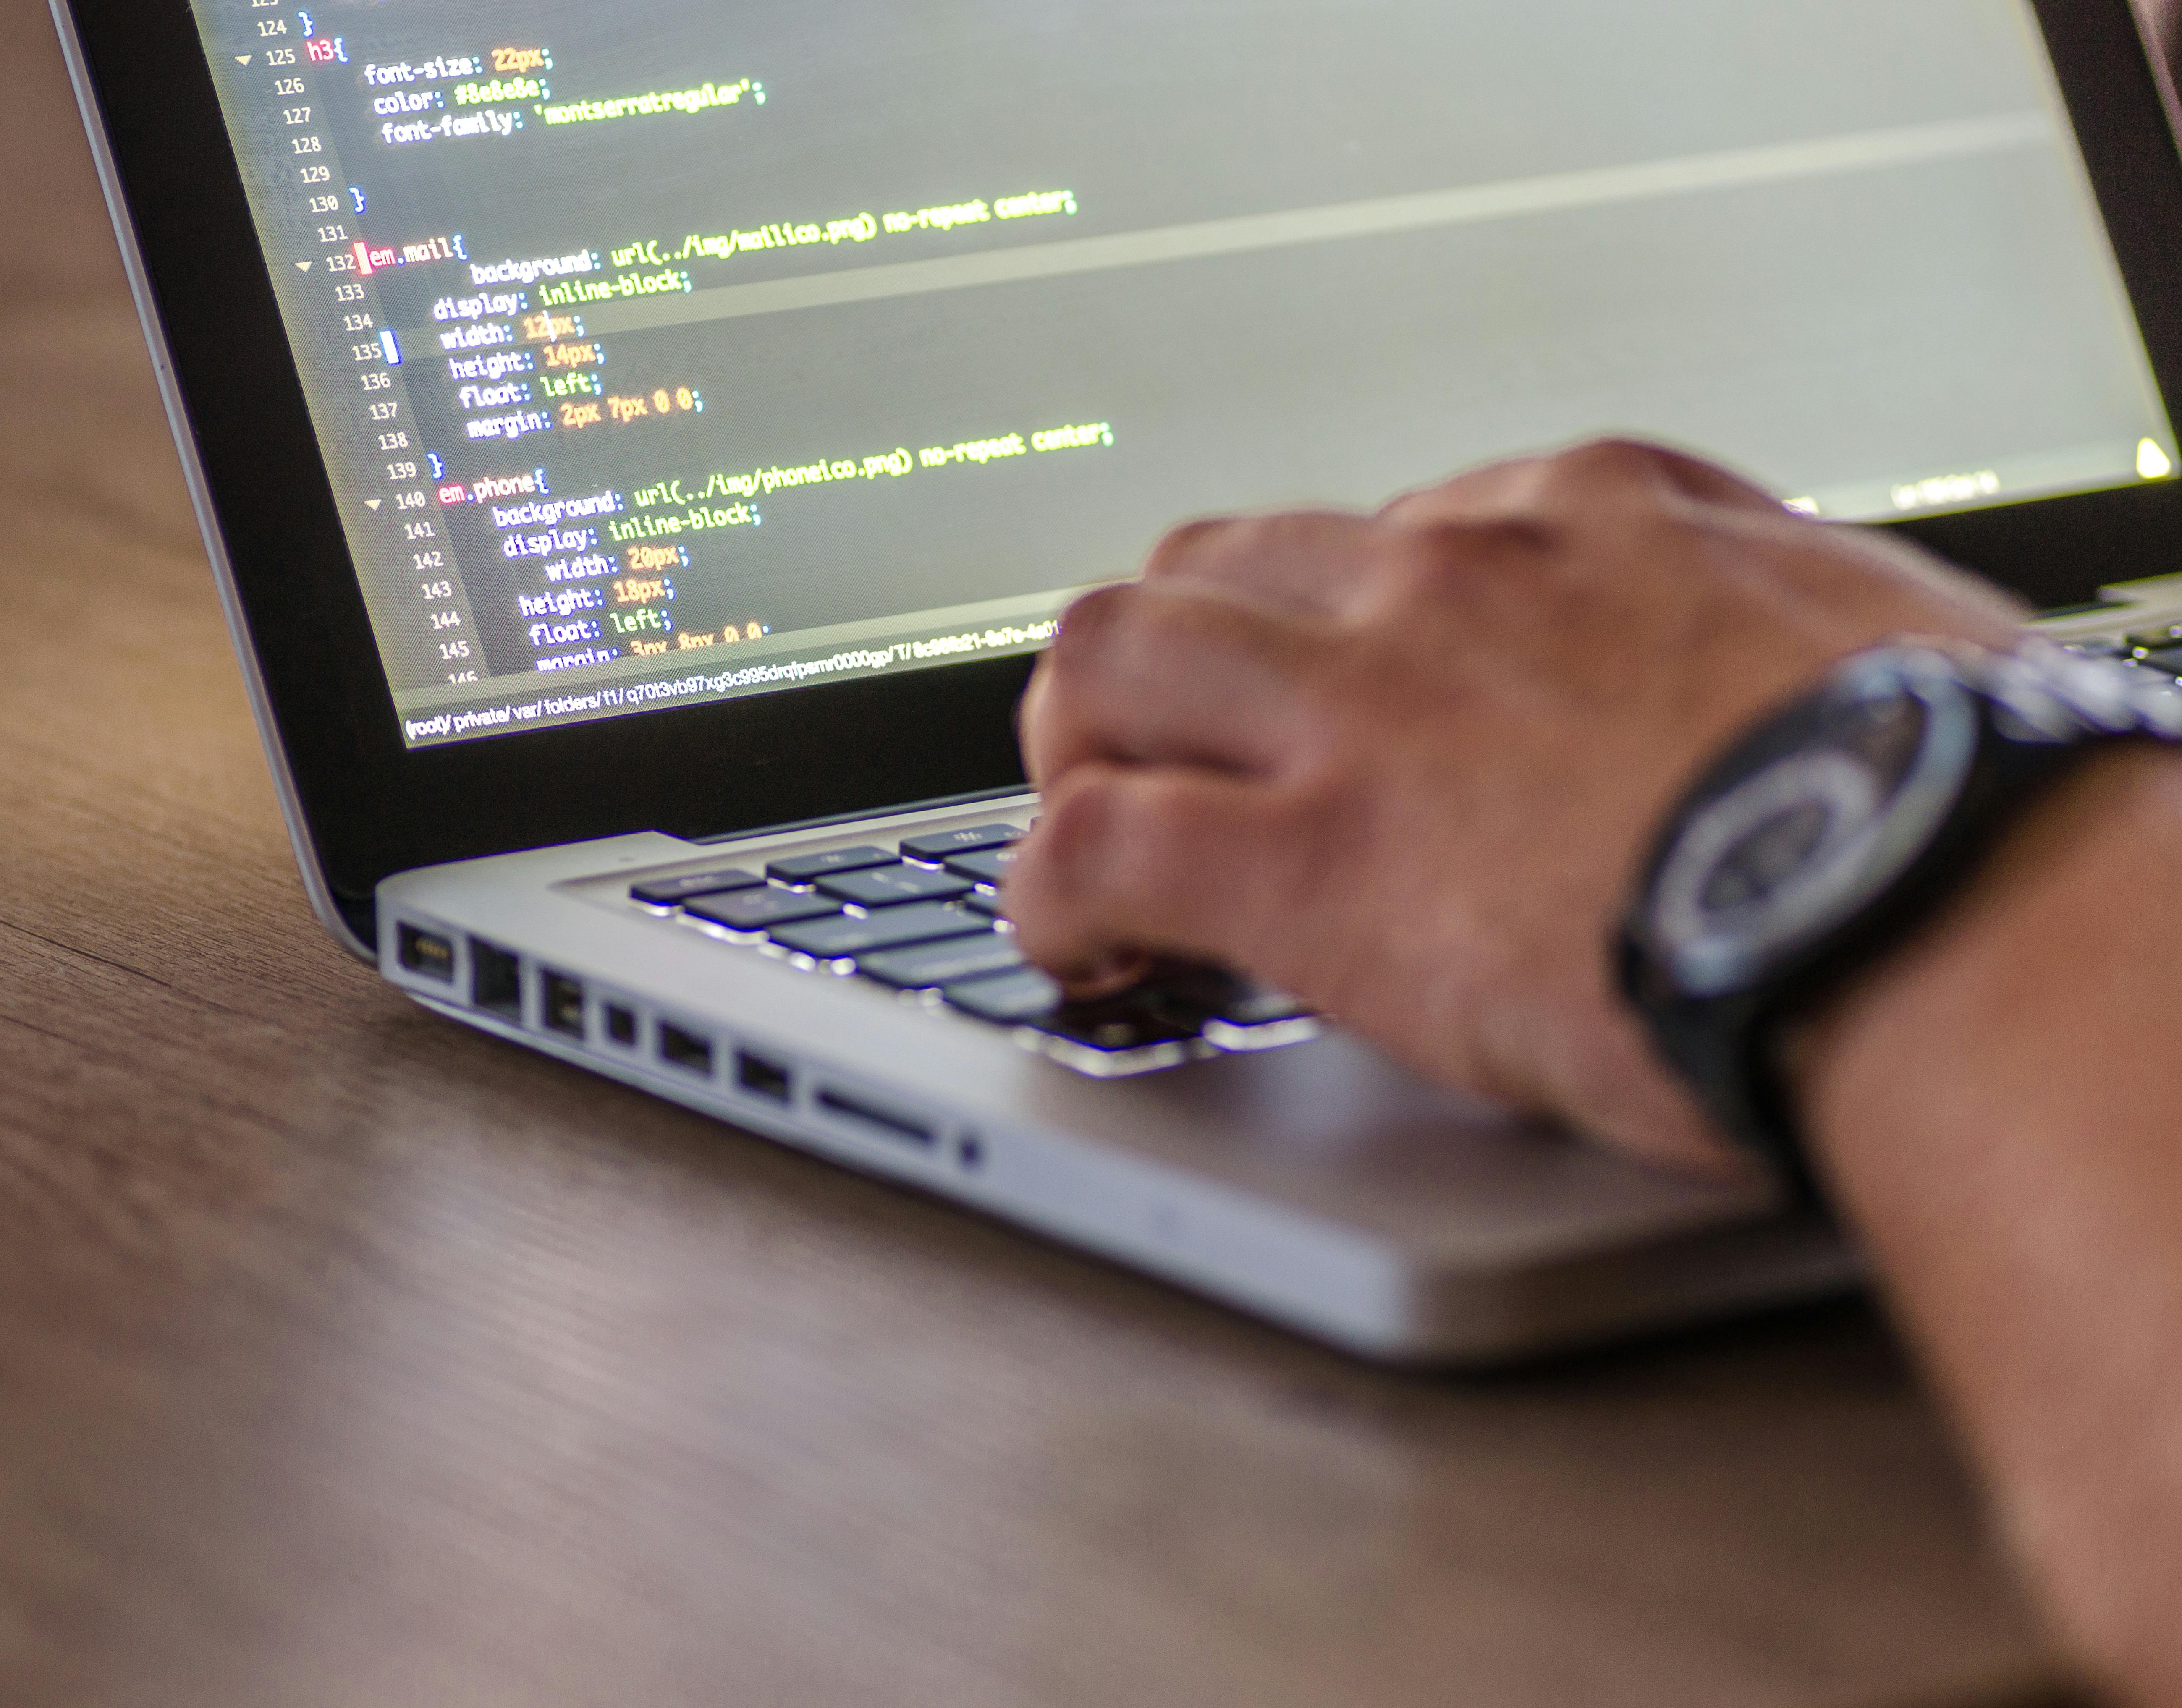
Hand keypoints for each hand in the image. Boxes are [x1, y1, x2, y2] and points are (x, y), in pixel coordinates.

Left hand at [1004, 440, 2024, 1174]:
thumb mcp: (1867, 627)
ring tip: (1088, 832)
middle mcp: (1450, 580)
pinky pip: (1094, 844)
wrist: (1938, 901)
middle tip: (1162, 753)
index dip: (1335, 632)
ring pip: (1111, 659)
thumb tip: (1761, 660)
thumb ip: (1763, 621)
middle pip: (1214, 562)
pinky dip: (1052, 896)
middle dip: (1163, 660)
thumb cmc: (1944, 789)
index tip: (1337, 707)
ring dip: (1076, 746)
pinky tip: (1078, 950)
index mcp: (1587, 516)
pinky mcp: (1308, 860)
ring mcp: (1362, 710)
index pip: (1388, 533)